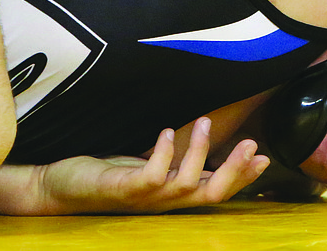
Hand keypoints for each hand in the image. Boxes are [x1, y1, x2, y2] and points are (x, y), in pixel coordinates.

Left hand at [37, 118, 268, 214]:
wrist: (61, 190)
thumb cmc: (110, 177)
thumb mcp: (152, 167)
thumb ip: (181, 162)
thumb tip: (208, 143)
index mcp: (175, 196)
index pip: (218, 190)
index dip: (243, 177)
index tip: (265, 156)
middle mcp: (165, 203)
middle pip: (211, 194)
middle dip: (234, 172)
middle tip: (253, 144)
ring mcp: (144, 199)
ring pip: (185, 185)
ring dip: (198, 153)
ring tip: (203, 123)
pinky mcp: (123, 190)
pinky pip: (150, 176)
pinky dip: (162, 154)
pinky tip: (165, 132)